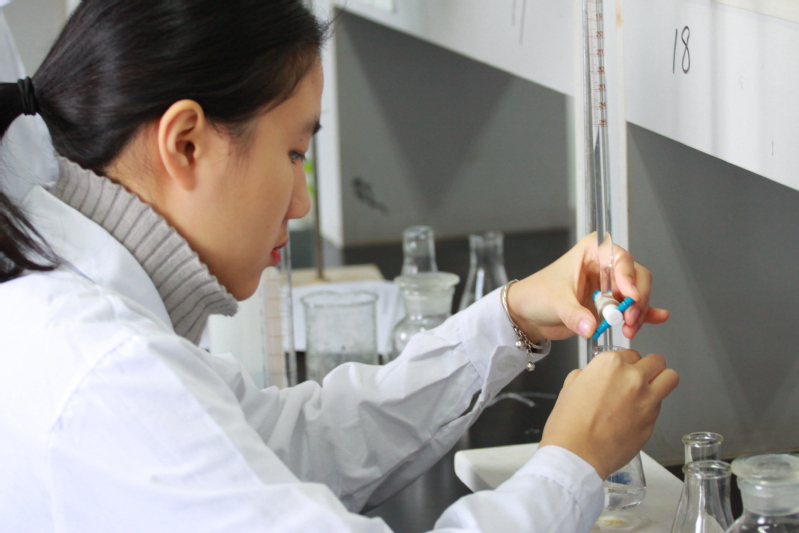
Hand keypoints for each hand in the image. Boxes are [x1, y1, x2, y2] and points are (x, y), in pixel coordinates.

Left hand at [506, 233, 668, 341]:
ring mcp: (610, 285)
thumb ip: (574, 315)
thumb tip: (591, 326)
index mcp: (592, 251)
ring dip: (638, 312)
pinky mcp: (611, 304)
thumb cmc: (537, 295)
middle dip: (637, 300)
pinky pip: (633, 307)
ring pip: (637, 294)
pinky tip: (656, 318)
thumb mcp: (555, 303)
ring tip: (628, 329)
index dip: (628, 277)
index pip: (620, 259)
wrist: (528, 314)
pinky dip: (645, 313)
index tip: (630, 297)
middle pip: (636, 277)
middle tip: (629, 319)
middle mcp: (605, 265)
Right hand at [539, 349, 678, 479]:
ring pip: (670, 378)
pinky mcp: (653, 421)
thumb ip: (588, 374)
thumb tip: (593, 376)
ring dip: (661, 381)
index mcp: (610, 364)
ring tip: (650, 390)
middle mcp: (633, 377)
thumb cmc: (569, 424)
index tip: (620, 372)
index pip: (630, 353)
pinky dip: (652, 407)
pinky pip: (660, 406)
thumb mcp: (570, 387)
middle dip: (648, 367)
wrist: (576, 454)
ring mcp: (647, 399)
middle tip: (639, 377)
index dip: (625, 363)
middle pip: (656, 361)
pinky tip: (635, 416)